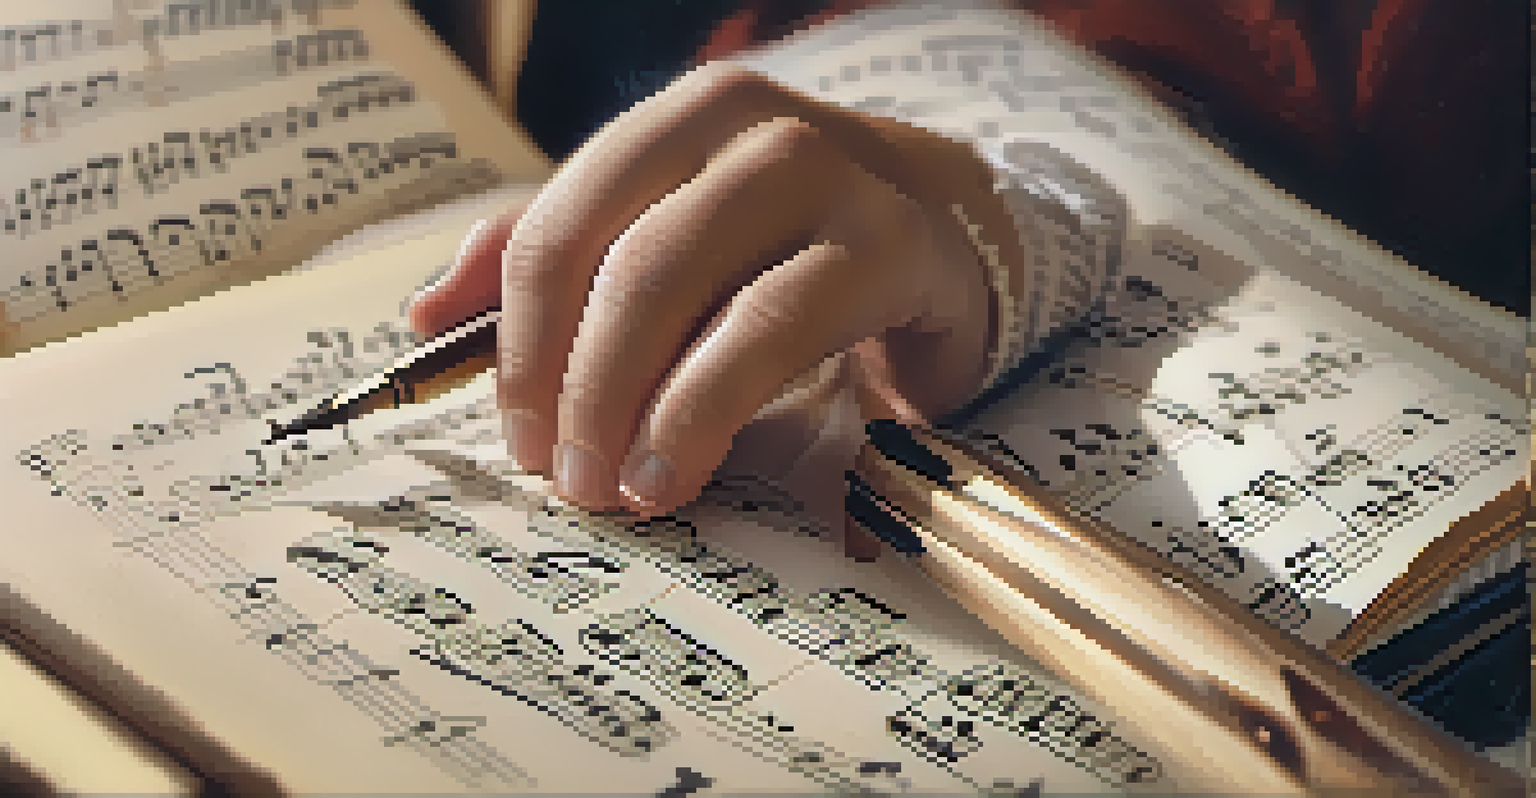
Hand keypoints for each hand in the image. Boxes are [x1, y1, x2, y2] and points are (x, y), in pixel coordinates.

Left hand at [409, 61, 1021, 557]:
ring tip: (618, 488)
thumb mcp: (671, 244)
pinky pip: (767, 328)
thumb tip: (427, 314)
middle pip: (615, 259)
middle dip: (572, 384)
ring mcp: (824, 171)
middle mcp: (747, 127)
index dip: (518, 341)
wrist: (946, 241)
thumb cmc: (790, 252)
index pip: (558, 225)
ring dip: (628, 402)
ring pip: (679, 286)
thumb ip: (557, 262)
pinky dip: (703, 409)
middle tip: (565, 478)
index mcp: (677, 121)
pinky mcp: (887, 241)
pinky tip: (678, 469)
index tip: (516, 435)